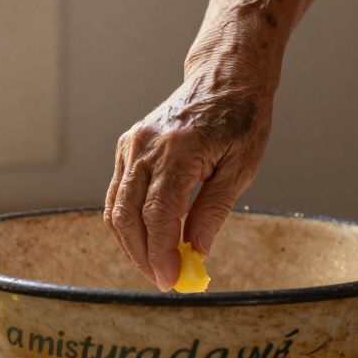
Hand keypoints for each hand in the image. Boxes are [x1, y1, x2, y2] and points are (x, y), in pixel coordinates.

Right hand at [104, 48, 277, 290]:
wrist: (223, 77)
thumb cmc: (239, 119)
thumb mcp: (241, 167)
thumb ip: (214, 211)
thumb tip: (197, 252)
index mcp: (180, 149)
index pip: (158, 213)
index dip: (161, 252)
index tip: (171, 279)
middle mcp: (147, 146)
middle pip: (129, 215)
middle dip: (143, 255)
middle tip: (163, 280)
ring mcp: (131, 145)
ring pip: (116, 208)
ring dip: (131, 243)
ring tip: (155, 265)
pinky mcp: (126, 147)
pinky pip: (117, 194)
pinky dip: (127, 222)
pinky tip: (146, 239)